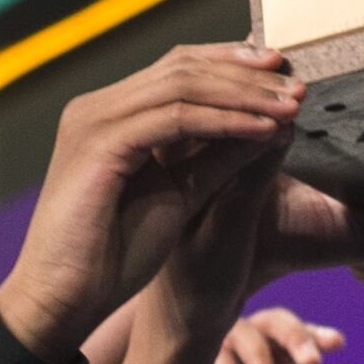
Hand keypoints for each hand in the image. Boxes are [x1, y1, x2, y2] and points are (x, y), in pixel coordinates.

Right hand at [0, 44, 305, 359]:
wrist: (65, 299)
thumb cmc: (114, 257)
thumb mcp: (181, 196)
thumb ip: (217, 157)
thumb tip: (273, 125)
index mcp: (111, 114)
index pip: (178, 68)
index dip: (233, 64)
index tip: (284, 75)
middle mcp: (99, 107)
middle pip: (183, 67)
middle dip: (247, 74)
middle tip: (299, 85)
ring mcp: (95, 120)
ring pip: (183, 85)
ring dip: (244, 94)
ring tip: (292, 105)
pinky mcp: (99, 143)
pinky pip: (175, 118)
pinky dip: (225, 121)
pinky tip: (264, 129)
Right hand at [206, 304, 341, 363]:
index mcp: (271, 358)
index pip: (296, 337)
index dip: (315, 336)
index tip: (337, 343)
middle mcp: (248, 344)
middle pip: (275, 321)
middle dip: (296, 338)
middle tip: (311, 362)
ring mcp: (220, 345)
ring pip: (247, 335)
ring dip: (262, 362)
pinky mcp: (194, 356)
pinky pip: (218, 358)